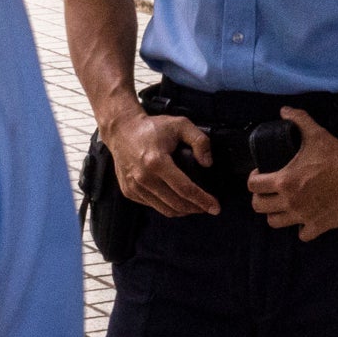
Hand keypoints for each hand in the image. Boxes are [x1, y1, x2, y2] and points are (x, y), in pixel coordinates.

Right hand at [103, 108, 218, 217]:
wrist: (121, 130)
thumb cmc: (152, 127)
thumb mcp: (181, 125)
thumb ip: (199, 140)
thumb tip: (207, 163)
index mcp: (157, 162)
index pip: (185, 189)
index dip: (203, 200)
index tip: (215, 207)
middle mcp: (144, 177)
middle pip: (176, 204)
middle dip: (196, 209)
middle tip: (208, 207)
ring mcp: (134, 186)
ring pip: (164, 209)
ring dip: (183, 211)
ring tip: (195, 206)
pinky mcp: (129, 191)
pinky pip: (152, 206)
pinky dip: (167, 207)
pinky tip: (176, 200)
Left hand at [249, 108, 337, 240]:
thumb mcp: (316, 134)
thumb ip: (298, 120)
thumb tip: (284, 110)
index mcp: (284, 181)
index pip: (253, 186)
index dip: (253, 179)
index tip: (260, 175)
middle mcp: (289, 201)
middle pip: (258, 207)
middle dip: (260, 198)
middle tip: (268, 191)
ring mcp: (303, 216)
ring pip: (275, 222)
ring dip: (276, 214)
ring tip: (283, 206)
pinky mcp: (319, 226)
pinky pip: (302, 235)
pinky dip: (302, 229)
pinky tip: (306, 219)